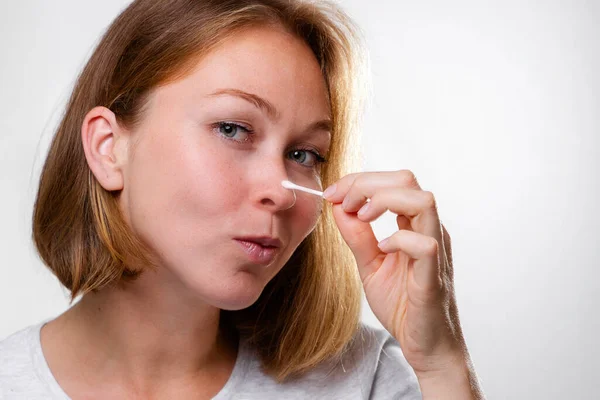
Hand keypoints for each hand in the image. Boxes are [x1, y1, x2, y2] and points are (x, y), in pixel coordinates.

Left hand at [323, 170, 465, 374]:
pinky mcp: (434, 276)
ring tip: (360, 217)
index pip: (393, 181)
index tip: (332, 194)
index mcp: (414, 224)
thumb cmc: (402, 305)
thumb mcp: (370, 264)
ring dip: (384, 201)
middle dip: (367, 182)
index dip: (359, 181)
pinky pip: (426, 245)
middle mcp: (429, 230)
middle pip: (408, 179)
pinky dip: (399, 240)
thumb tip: (338, 206)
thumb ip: (356, 236)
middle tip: (342, 201)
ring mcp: (436, 251)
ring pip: (424, 200)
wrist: (425, 346)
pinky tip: (383, 249)